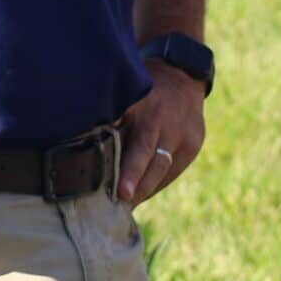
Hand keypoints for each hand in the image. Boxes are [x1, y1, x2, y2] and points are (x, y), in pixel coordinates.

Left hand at [115, 59, 205, 205]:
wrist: (180, 74)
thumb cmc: (140, 87)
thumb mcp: (123, 94)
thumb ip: (110, 119)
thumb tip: (86, 145)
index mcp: (146, 111)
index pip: (139, 147)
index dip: (131, 171)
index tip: (122, 193)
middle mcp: (167, 125)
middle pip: (153, 164)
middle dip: (137, 187)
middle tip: (120, 207)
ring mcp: (184, 136)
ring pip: (164, 171)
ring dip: (145, 189)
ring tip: (125, 206)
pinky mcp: (194, 144)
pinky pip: (174, 170)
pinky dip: (157, 183)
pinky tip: (141, 193)